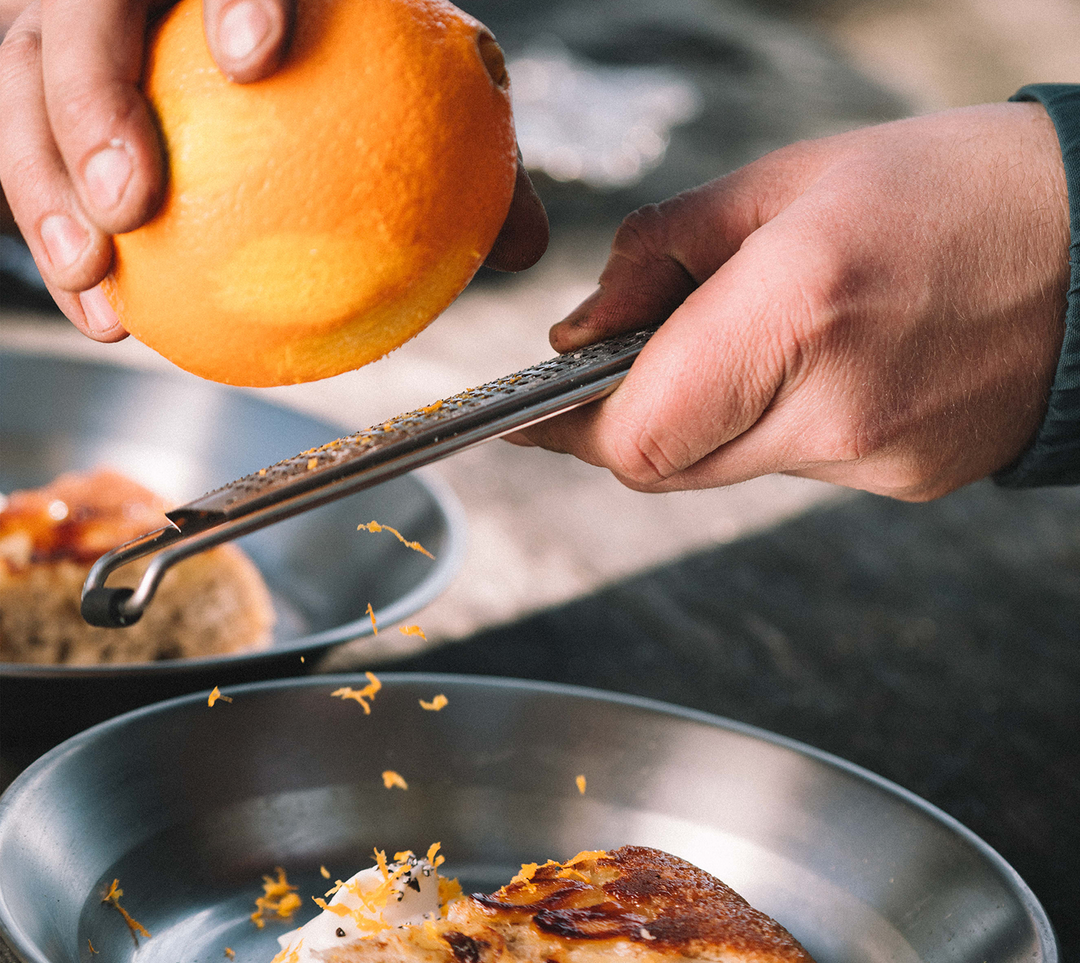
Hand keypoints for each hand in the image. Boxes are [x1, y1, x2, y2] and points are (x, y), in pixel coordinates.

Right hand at [0, 0, 546, 341]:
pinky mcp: (35, 64)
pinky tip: (99, 306)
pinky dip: (49, 226)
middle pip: (82, 5)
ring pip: (23, 71)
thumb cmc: (345, 56)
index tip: (260, 55)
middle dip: (94, 98)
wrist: (261, 25)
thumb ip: (466, 151)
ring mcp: (73, 10)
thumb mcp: (413, 87)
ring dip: (45, 185)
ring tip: (97, 280)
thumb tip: (522, 243)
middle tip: (137, 201)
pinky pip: (21, 140)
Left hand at [513, 103, 1068, 500]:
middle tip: (626, 361)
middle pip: (665, 464)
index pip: (635, 429)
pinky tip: (820, 366)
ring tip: (756, 338)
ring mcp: (873, 458)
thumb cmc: (947, 189)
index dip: (568, 427)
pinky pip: (787, 468)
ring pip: (722, 466)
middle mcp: (835, 404)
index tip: (532, 411)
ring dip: (703, 414)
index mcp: (799, 306)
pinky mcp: (900, 483)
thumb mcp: (785, 179)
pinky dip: (769, 425)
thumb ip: (660, 255)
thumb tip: (579, 330)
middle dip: (626, 418)